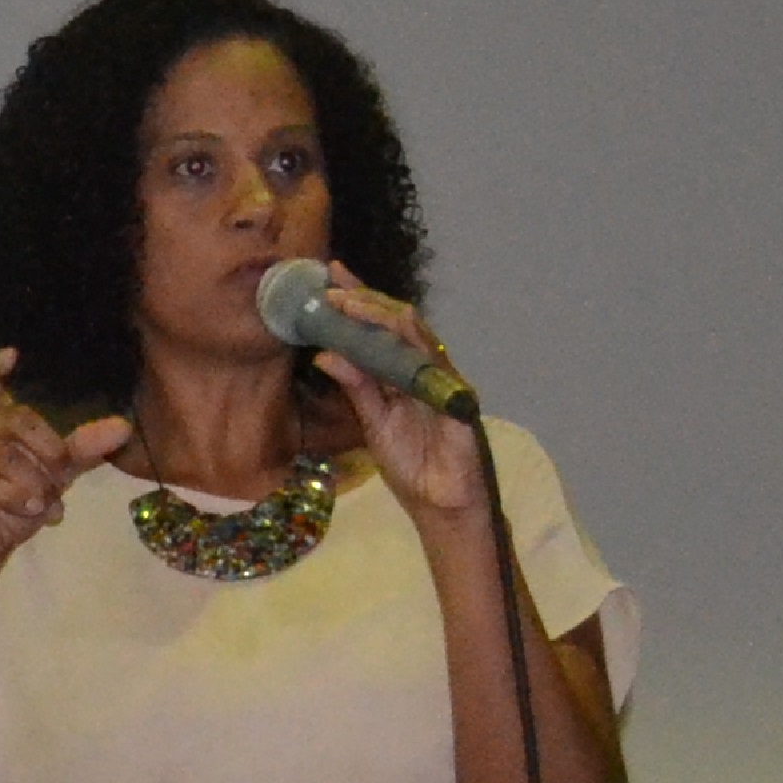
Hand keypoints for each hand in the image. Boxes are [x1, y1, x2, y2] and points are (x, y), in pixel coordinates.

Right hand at [0, 350, 131, 576]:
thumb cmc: (16, 502)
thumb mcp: (56, 475)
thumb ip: (82, 449)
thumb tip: (122, 427)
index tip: (13, 355)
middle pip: (12, 418)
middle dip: (46, 448)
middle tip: (60, 474)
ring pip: (2, 455)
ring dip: (31, 482)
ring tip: (43, 503)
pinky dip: (12, 496)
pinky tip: (28, 509)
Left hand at [296, 274, 489, 519]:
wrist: (439, 504)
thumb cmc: (412, 463)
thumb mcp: (373, 422)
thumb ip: (356, 388)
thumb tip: (326, 354)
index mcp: (404, 373)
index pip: (381, 328)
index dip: (359, 301)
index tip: (329, 278)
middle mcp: (425, 369)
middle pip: (398, 322)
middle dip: (366, 299)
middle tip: (332, 284)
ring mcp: (443, 381)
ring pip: (415, 335)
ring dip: (380, 317)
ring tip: (347, 304)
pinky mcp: (456, 400)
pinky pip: (432, 369)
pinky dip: (405, 355)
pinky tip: (383, 343)